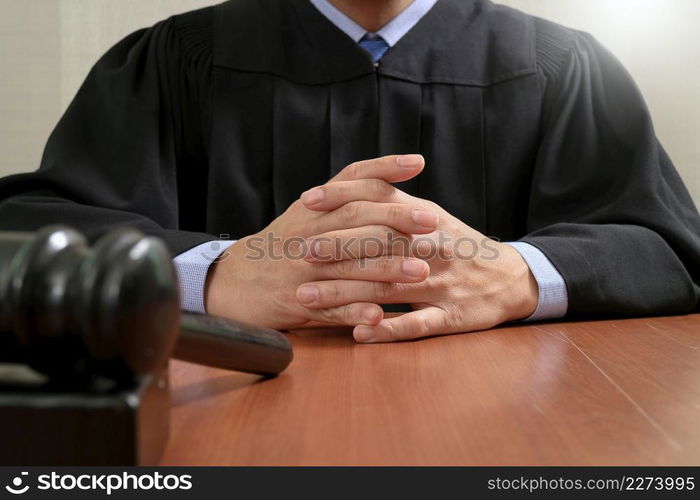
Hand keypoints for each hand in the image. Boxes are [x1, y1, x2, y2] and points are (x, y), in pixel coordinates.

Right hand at [205, 155, 438, 329]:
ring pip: (346, 266)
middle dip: (394, 220)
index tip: (417, 163)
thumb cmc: (284, 246)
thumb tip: (390, 180)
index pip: (350, 180)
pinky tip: (378, 315)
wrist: (236, 282)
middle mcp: (306, 234)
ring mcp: (300, 269)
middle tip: (432, 223)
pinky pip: (328, 308)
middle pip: (353, 219)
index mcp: (312, 209)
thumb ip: (342, 197)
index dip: (383, 168)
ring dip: (385, 269)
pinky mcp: (295, 302)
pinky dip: (353, 310)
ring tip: (420, 271)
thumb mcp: (306, 215)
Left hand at [297, 170, 538, 341]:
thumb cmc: (457, 244)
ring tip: (308, 297)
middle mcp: (432, 248)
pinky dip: (387, 329)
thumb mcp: (430, 215)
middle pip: (380, 243)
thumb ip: (394, 199)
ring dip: (346, 292)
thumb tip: (349, 183)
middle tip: (301, 251)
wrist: (509, 277)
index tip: (306, 200)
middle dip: (338, 247)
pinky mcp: (451, 317)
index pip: (380, 199)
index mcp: (424, 219)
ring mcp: (441, 284)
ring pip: (388, 286)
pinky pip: (416, 324)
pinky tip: (359, 333)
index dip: (343, 197)